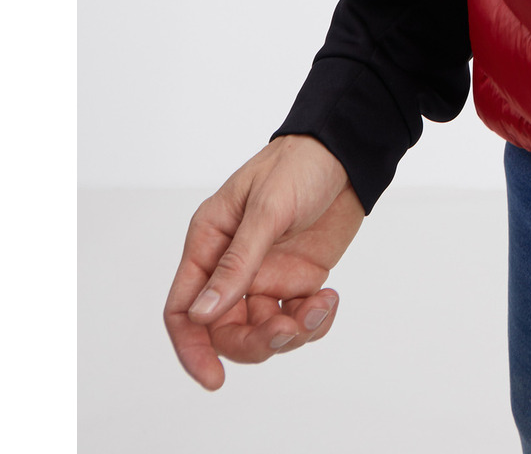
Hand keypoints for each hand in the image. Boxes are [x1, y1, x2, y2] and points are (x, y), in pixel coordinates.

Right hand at [163, 134, 363, 389]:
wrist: (348, 152)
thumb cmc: (299, 164)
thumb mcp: (267, 209)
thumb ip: (236, 263)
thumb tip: (201, 315)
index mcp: (209, 242)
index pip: (183, 309)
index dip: (192, 348)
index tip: (213, 378)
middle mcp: (231, 265)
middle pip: (224, 330)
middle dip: (255, 341)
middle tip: (287, 330)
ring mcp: (265, 275)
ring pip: (262, 332)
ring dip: (291, 333)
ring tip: (321, 306)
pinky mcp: (296, 280)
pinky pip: (296, 321)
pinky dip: (313, 322)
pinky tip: (330, 299)